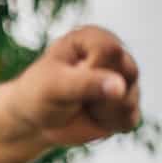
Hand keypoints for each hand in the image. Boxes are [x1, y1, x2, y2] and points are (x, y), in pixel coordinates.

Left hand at [9, 25, 139, 146]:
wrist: (34, 120)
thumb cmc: (39, 94)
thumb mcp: (54, 85)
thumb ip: (86, 83)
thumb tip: (120, 86)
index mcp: (95, 38)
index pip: (110, 51)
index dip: (89, 71)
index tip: (68, 76)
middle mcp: (116, 55)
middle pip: (128, 73)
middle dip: (97, 93)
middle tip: (72, 95)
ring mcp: (125, 80)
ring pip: (128, 100)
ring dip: (100, 110)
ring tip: (79, 104)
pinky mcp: (128, 104)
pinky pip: (129, 119)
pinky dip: (107, 123)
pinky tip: (91, 116)